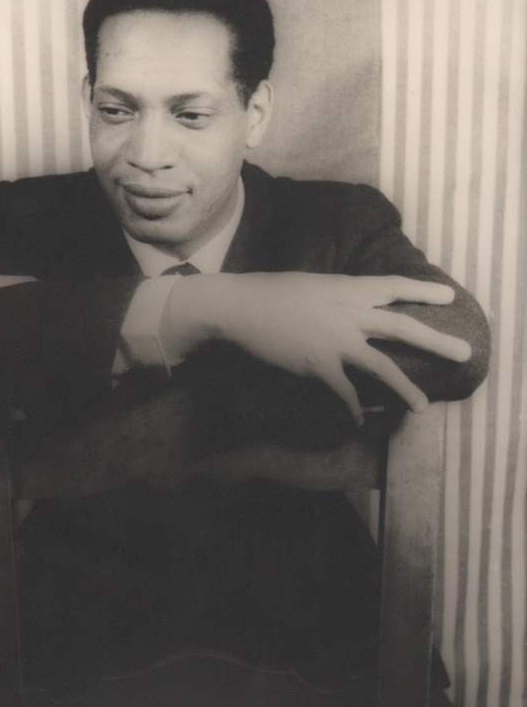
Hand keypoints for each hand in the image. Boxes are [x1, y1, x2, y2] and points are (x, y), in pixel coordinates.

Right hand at [166, 272, 470, 423]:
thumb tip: (349, 309)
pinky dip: (354, 408)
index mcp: (348, 288)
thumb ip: (337, 298)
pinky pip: (346, 392)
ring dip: (406, 388)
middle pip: (403, 327)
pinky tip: (360, 420)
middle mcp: (350, 313)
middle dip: (437, 341)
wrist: (241, 307)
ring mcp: (337, 340)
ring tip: (424, 407)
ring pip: (383, 367)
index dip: (424, 292)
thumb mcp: (312, 286)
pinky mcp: (319, 364)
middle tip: (465, 353)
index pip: (394, 286)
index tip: (449, 298)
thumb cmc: (271, 292)